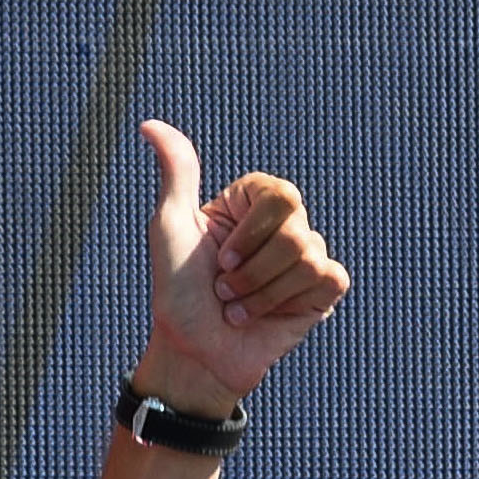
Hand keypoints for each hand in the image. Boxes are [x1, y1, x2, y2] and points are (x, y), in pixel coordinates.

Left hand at [132, 119, 347, 412]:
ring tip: (237, 308)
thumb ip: (176, 172)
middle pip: (295, 228)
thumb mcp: (170, 229)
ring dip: (260, 294)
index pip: (280, 195)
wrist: (194, 354)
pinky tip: (265, 318)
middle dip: (251, 269)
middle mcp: (282, 225)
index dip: (248, 234)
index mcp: (251, 205)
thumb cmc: (177, 294)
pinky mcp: (322, 289)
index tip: (218, 259)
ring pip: (308, 257)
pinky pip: (328, 278)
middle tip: (223, 289)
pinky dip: (287, 303)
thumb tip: (150, 124)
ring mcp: (305, 256)